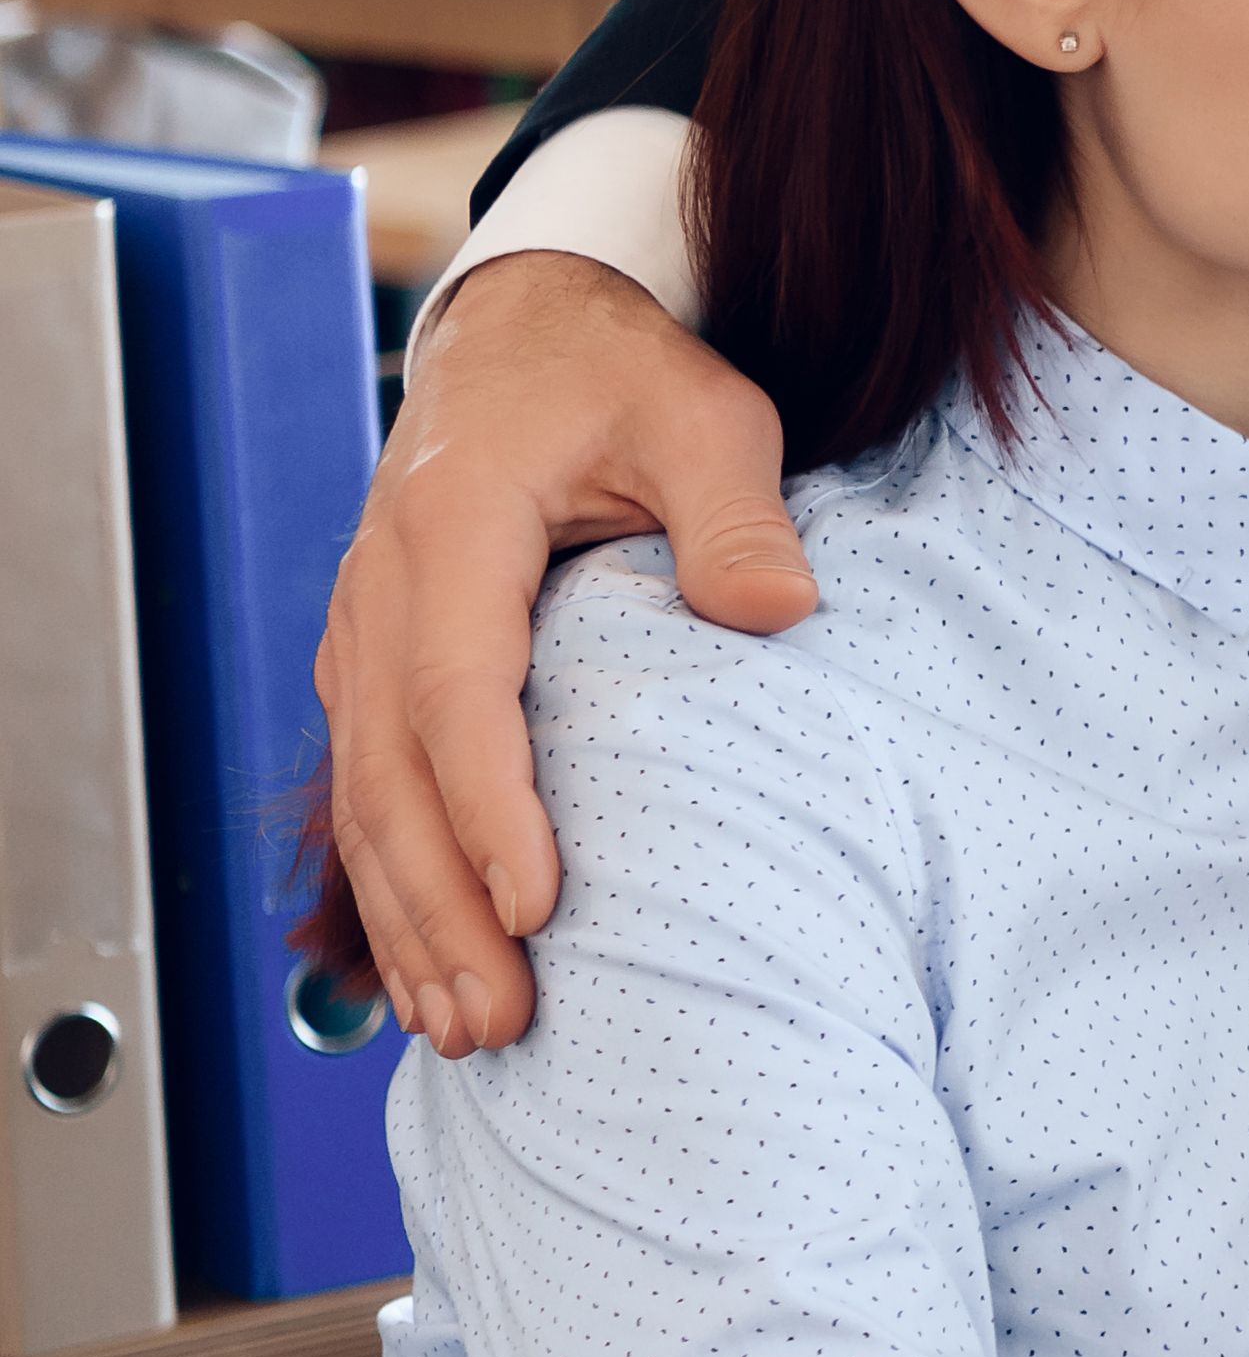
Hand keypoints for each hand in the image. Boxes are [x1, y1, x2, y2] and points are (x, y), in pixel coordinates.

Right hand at [311, 249, 813, 1055]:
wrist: (526, 330)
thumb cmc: (625, 375)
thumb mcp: (706, 414)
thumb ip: (736, 511)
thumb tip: (778, 610)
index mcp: (451, 522)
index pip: (457, 686)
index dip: (492, 803)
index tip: (539, 903)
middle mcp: (381, 585)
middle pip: (392, 770)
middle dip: (440, 906)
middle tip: (499, 1018)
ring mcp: (363, 629)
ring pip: (365, 795)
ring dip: (408, 917)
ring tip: (465, 1026)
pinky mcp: (373, 661)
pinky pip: (367, 783)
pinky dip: (391, 880)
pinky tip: (429, 965)